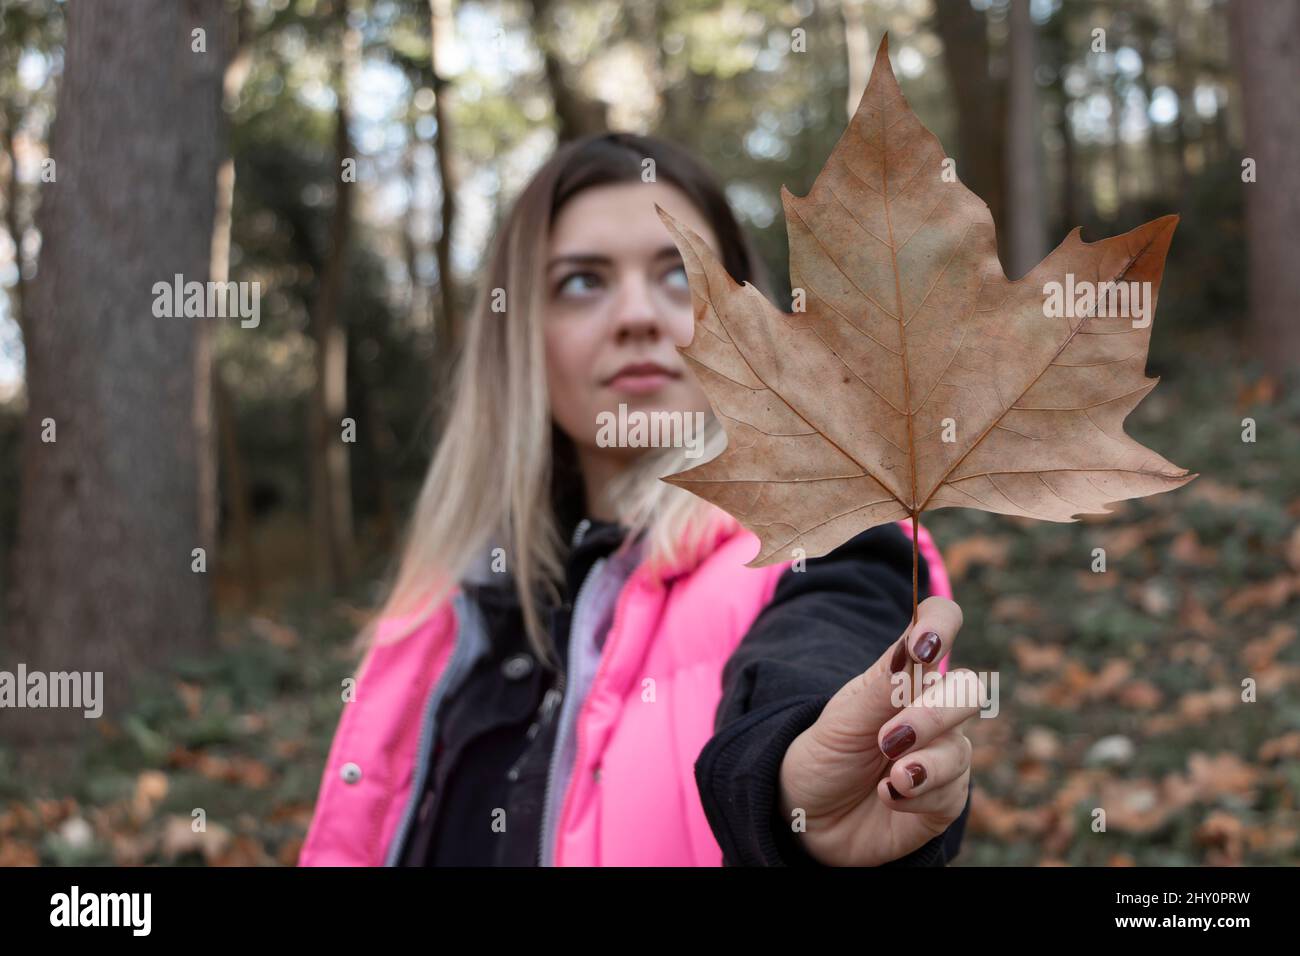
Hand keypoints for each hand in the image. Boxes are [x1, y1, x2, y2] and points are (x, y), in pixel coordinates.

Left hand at [776, 597, 975, 865]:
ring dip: (924, 764)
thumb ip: (884, 685)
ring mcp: (943, 754)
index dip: (941, 623)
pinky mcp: (945, 799)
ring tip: (891, 777)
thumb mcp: (844, 717)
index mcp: (905, 675)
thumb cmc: (827, 754)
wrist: (809, 816)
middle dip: (934, 714)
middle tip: (889, 739)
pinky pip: (951, 793)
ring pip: (960, 749)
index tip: (926, 646)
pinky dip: (917, 795)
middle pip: (968, 690)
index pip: (939, 626)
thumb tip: (916, 643)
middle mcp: (933, 709)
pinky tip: (888, 796)